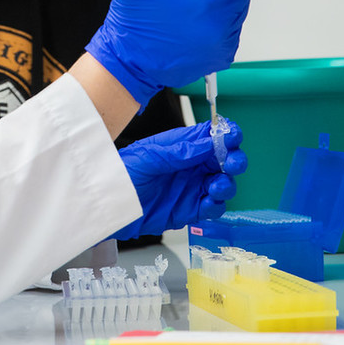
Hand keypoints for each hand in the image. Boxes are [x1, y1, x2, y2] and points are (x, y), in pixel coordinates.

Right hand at [84, 0, 254, 104]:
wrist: (128, 65)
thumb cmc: (130, 24)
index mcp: (203, 0)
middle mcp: (219, 23)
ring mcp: (223, 42)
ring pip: (240, 5)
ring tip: (190, 1)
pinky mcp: (222, 55)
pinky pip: (233, 27)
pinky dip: (220, 19)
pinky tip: (194, 20)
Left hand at [114, 120, 246, 239]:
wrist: (109, 205)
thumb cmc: (122, 174)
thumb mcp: (148, 157)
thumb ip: (179, 152)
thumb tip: (208, 142)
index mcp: (181, 145)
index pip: (211, 135)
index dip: (227, 134)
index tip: (233, 137)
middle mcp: (191, 166)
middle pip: (224, 159)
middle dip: (234, 159)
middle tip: (233, 163)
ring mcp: (192, 188)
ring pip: (222, 184)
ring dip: (226, 184)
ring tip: (217, 186)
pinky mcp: (189, 210)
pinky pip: (212, 207)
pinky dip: (216, 205)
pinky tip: (209, 202)